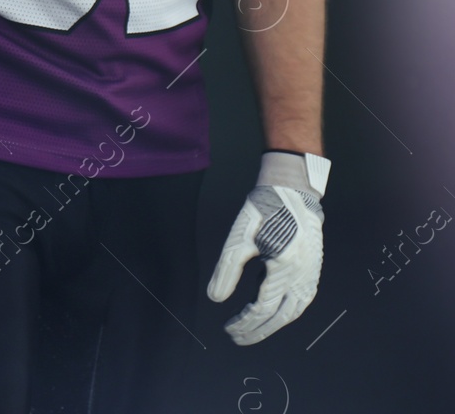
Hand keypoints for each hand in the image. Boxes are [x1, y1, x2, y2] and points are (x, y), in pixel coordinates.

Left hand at [208, 151, 327, 344]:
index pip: (262, 308)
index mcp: (284, 269)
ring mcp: (312, 274)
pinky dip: (288, 312)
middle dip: (258, 331)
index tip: (228, 329)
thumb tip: (215, 299)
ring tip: (254, 330)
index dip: (244, 322)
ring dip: (273, 324)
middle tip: (238, 338)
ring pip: (294, 311)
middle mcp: (302, 276)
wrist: (292, 191)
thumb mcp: (239, 238)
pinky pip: (302, 300)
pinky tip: (275, 313)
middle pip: (281, 316)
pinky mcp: (314, 269)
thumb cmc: (263, 211)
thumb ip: (226, 270)